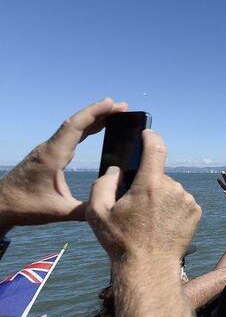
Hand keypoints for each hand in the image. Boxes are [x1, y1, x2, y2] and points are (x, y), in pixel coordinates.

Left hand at [0, 98, 127, 232]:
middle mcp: (50, 148)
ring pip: (73, 127)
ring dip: (94, 118)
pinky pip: (70, 135)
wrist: (0, 205)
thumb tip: (112, 205)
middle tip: (123, 107)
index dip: (95, 113)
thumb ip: (86, 209)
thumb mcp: (59, 212)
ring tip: (115, 113)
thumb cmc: (26, 207)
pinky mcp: (49, 154)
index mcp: (52, 156)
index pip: (75, 127)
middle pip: (76, 122)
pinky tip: (98, 127)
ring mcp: (48, 149)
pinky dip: (86, 127)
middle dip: (100, 112)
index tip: (113, 104)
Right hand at [87, 130, 200, 264]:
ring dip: (160, 196)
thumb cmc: (121, 242)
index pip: (155, 148)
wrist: (149, 268)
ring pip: (170, 188)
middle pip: (158, 174)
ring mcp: (187, 200)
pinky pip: (181, 200)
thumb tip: (116, 169)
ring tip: (148, 219)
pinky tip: (162, 223)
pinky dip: (172, 206)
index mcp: (150, 184)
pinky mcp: (196, 211)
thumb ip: (102, 183)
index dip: (150, 137)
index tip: (147, 134)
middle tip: (134, 205)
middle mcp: (173, 188)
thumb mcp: (97, 212)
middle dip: (147, 182)